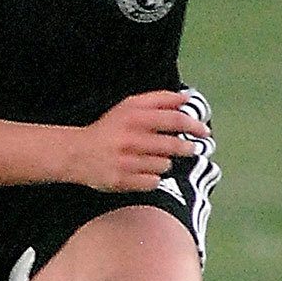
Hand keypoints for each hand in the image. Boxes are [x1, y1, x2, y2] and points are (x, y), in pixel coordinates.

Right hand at [70, 91, 211, 192]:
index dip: (194, 125)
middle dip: (187, 148)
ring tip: (152, 159)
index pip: (174, 120)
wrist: (77, 153)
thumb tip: (186, 98)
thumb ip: (159, 100)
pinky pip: (153, 182)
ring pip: (164, 165)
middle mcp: (131, 139)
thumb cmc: (109, 128)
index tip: (204, 131)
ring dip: (164, 163)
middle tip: (192, 149)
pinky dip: (152, 178)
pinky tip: (143, 172)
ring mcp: (126, 162)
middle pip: (173, 145)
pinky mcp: (122, 181)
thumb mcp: (129, 107)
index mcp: (134, 117)